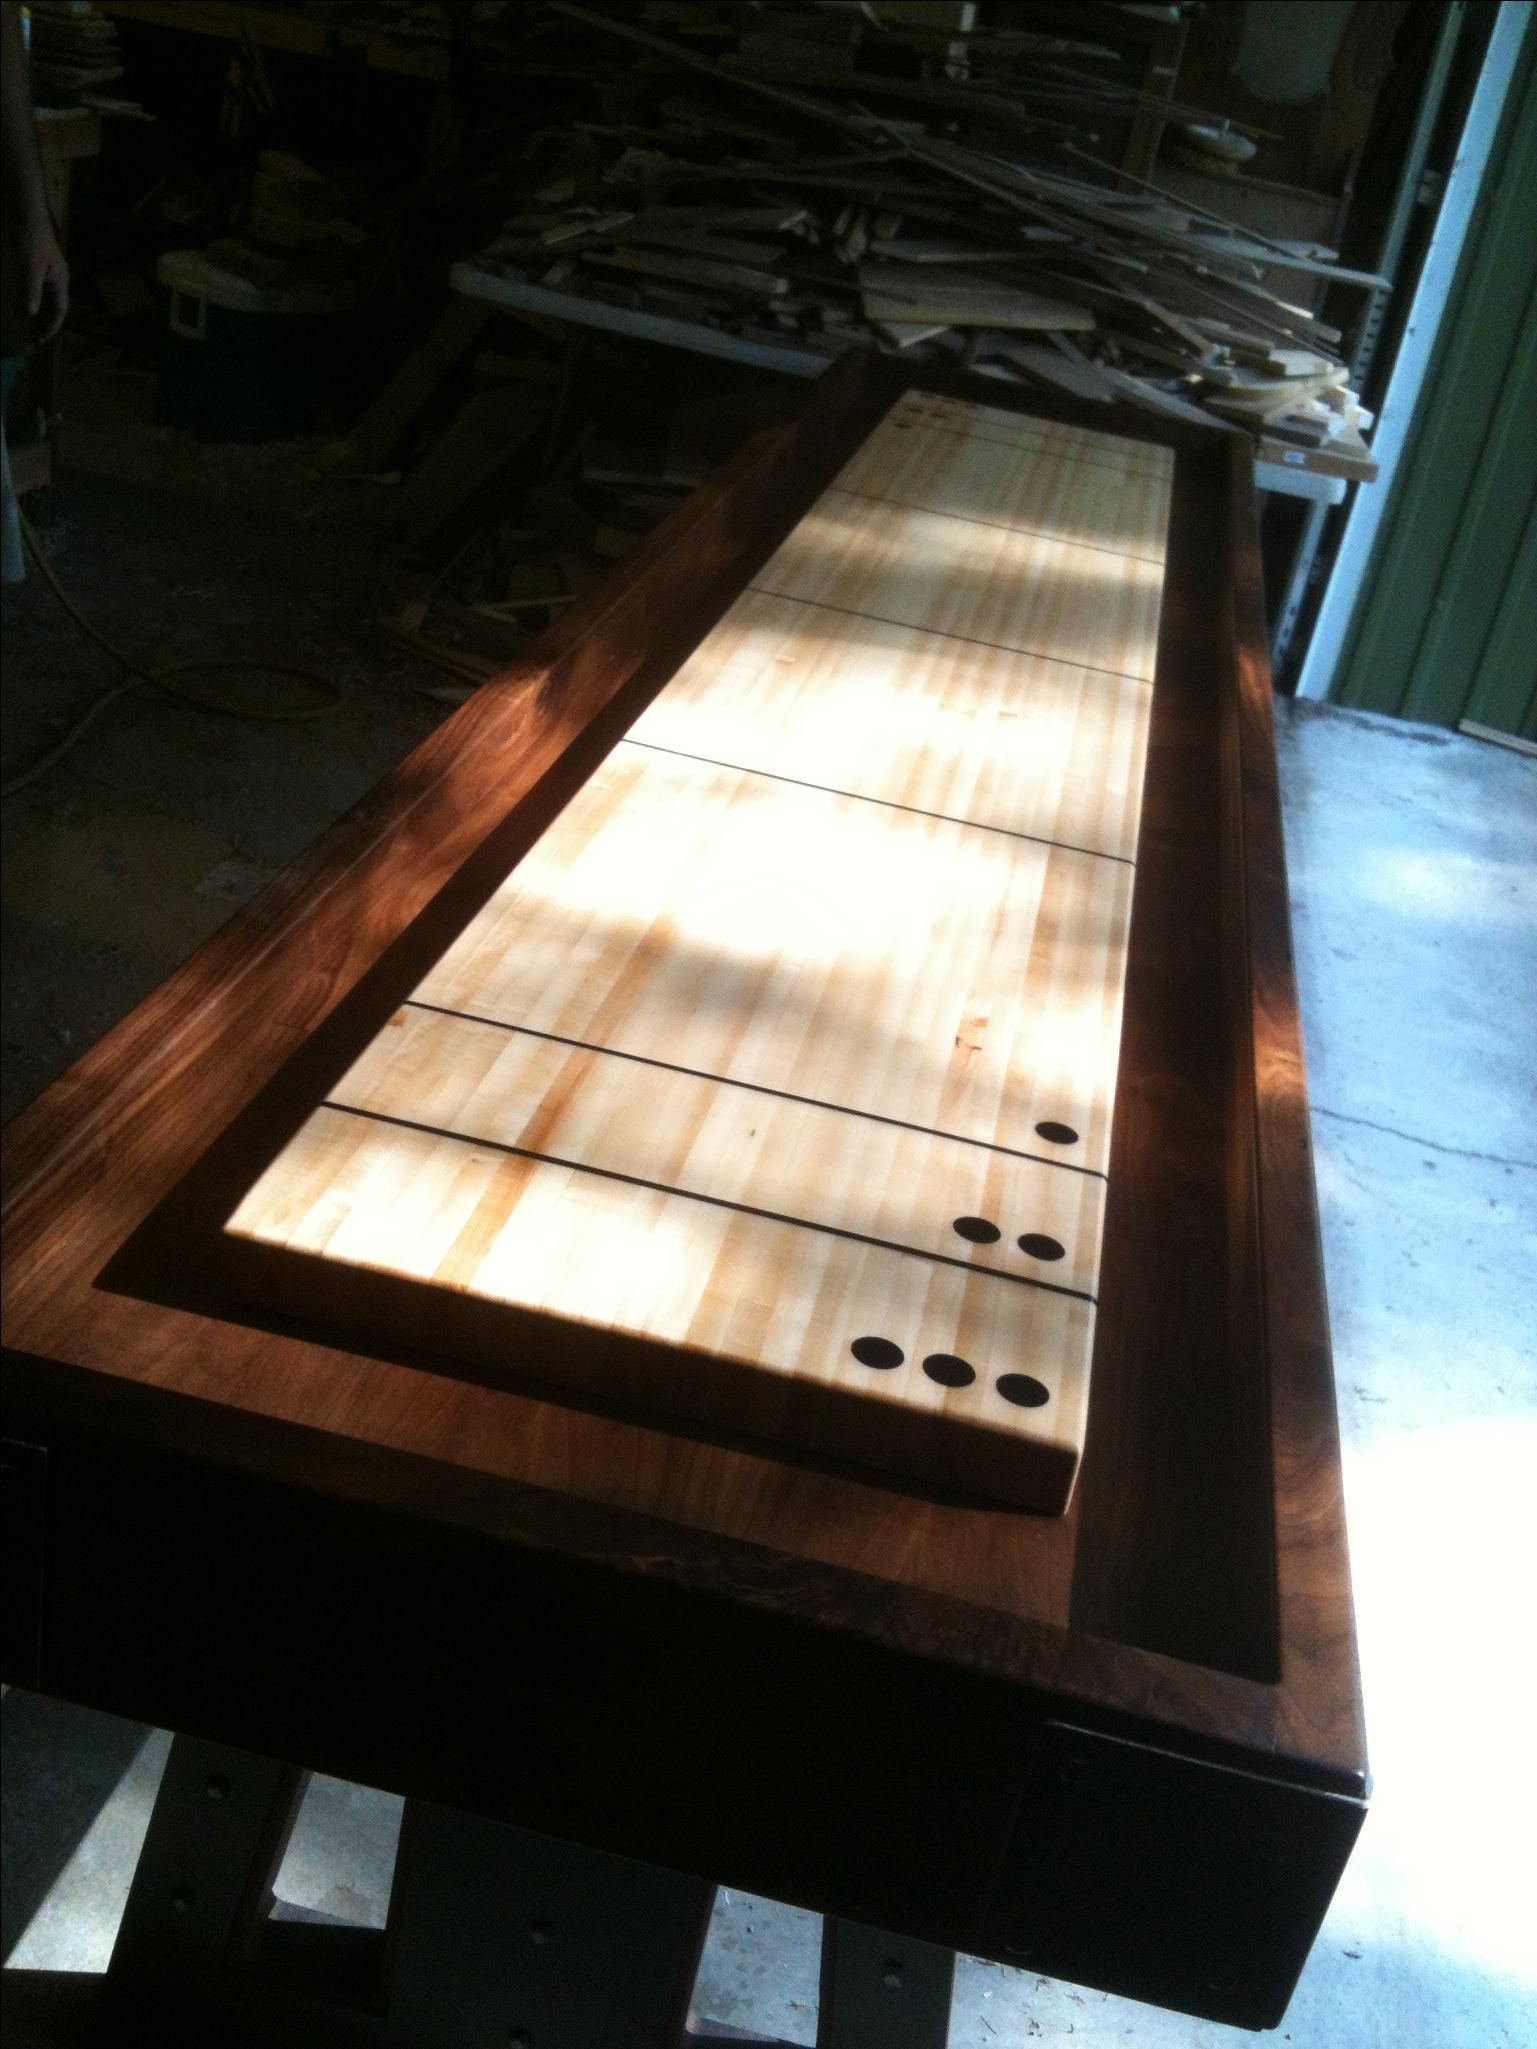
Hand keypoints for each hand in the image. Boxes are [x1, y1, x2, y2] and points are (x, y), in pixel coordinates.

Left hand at [24, 213, 68, 341]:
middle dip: (44, 326)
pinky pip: (38, 292)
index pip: (59, 311)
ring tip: (28, 330)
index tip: (41, 340)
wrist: (27, 213)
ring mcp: (48, 274)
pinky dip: (32, 303)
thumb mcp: (30, 266)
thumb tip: (31, 313)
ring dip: (38, 317)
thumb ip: (31, 290)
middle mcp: (56, 281)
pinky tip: (23, 308)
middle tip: (33, 342)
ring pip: (45, 302)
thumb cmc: (31, 239)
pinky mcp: (38, 268)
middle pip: (53, 309)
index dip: (51, 327)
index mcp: (60, 282)